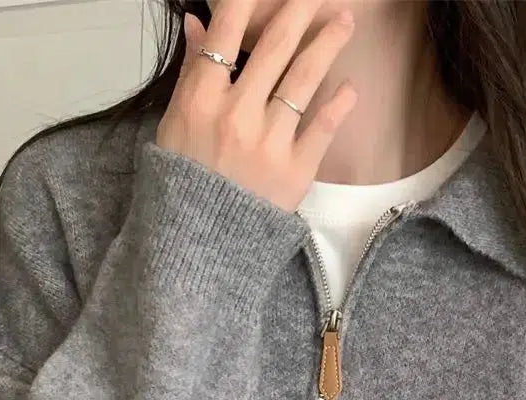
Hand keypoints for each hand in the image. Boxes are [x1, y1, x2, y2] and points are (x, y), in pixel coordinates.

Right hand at [160, 0, 358, 211]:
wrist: (198, 248)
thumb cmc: (182, 185)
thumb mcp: (174, 126)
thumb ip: (191, 74)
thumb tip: (197, 22)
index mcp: (201, 99)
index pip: (229, 33)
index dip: (251, 0)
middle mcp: (237, 115)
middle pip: (275, 48)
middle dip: (299, 10)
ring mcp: (268, 143)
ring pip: (303, 80)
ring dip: (327, 44)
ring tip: (345, 21)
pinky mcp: (294, 172)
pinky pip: (321, 128)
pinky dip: (338, 105)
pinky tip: (350, 87)